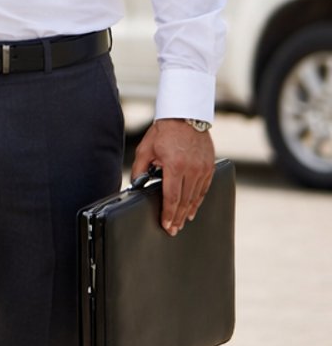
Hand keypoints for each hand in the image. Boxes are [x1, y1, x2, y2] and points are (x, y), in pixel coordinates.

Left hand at [132, 118, 216, 235]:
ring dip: (188, 211)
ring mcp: (203, 168)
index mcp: (174, 166)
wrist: (185, 116)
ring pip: (196, 196)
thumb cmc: (163, 132)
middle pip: (185, 201)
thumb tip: (135, 186)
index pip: (171, 197)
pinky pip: (205, 188)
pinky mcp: (210, 166)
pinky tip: (193, 208)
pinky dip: (199, 200)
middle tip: (173, 230)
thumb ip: (139, 170)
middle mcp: (192, 169)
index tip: (166, 225)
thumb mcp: (145, 150)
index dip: (168, 214)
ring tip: (182, 222)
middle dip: (177, 217)